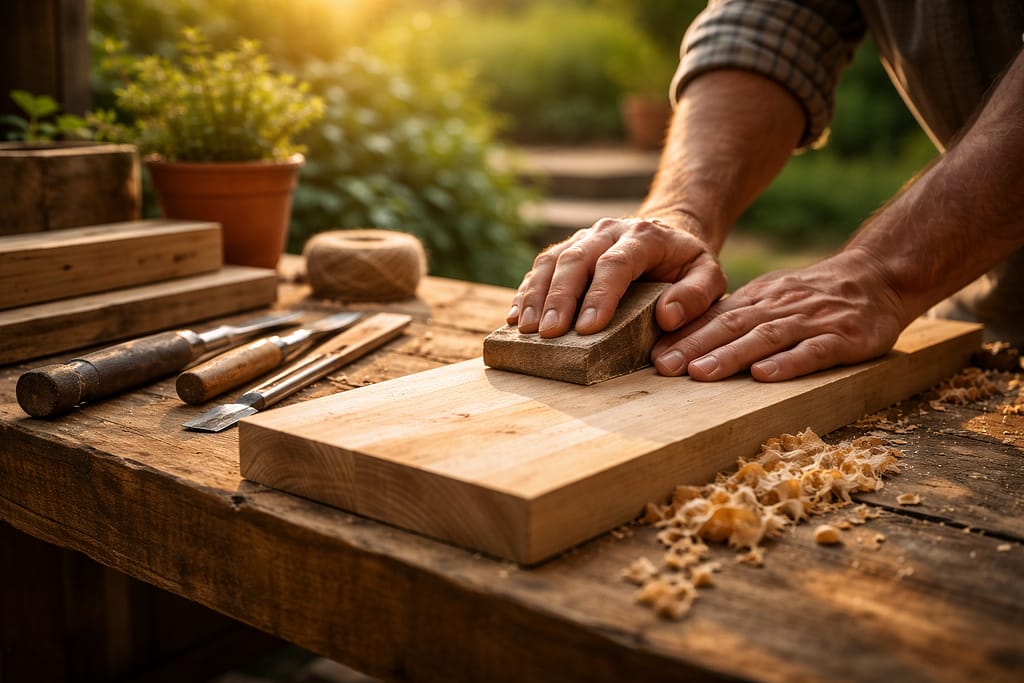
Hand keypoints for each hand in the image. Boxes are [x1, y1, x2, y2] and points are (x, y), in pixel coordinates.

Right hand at [506, 215, 727, 337]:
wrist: (670, 235)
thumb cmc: (688, 265)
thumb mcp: (710, 276)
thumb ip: (696, 295)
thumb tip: (666, 316)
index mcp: (644, 236)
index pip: (616, 263)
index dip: (599, 295)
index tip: (587, 328)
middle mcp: (609, 231)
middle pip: (576, 259)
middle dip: (559, 298)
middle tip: (548, 333)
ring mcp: (584, 238)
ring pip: (552, 260)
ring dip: (535, 295)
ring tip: (526, 329)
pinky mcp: (568, 250)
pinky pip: (541, 267)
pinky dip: (526, 292)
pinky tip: (515, 318)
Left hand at [651, 248, 909, 381]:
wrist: (880, 276)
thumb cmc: (816, 296)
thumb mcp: (773, 297)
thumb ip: (738, 316)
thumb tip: (688, 338)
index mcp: (760, 299)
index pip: (715, 317)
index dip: (684, 335)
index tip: (652, 356)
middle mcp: (779, 307)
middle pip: (731, 326)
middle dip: (695, 347)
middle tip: (663, 368)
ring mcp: (811, 322)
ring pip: (765, 338)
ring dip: (730, 356)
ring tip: (700, 374)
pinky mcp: (844, 337)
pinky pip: (813, 350)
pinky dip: (787, 363)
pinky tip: (764, 376)